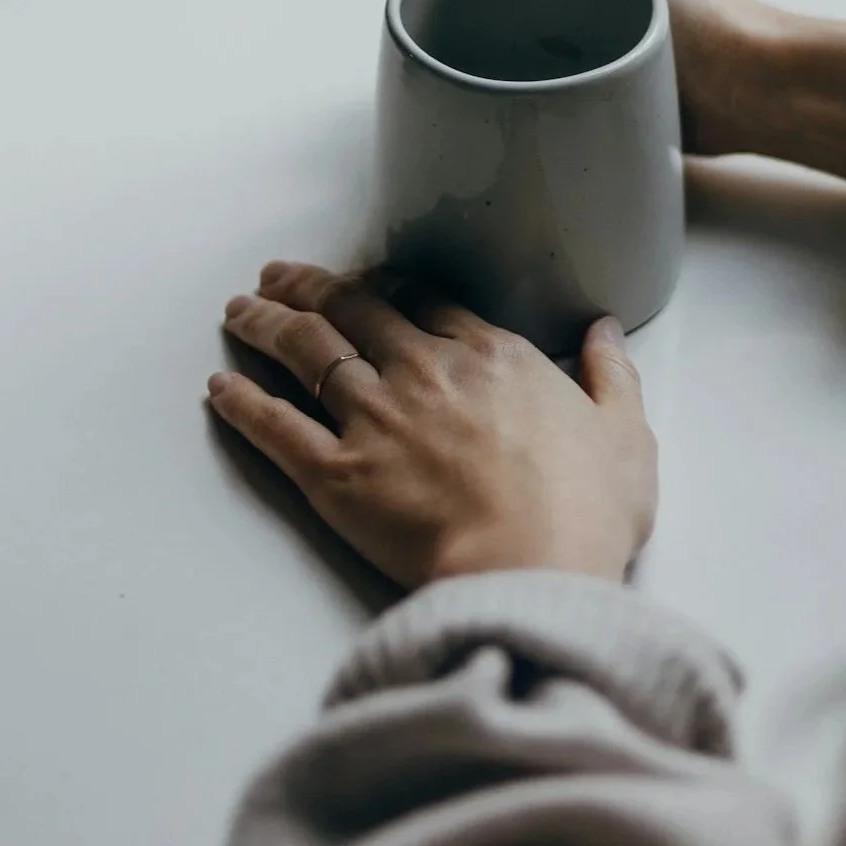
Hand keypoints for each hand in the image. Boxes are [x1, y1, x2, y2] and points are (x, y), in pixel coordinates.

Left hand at [209, 261, 656, 590]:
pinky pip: (276, 427)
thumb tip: (605, 332)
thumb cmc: (584, 513)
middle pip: (352, 310)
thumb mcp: (626, 436)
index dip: (384, 286)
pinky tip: (219, 387)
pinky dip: (243, 403)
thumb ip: (611, 376)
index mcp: (489, 357)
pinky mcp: (336, 474)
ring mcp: (374, 418)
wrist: (532, 571)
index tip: (363, 280)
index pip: (422, 301)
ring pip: (306, 352)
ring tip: (239, 309)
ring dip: (266, 324)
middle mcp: (422, 372)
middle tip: (278, 274)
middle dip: (309, 286)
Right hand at [443, 0, 845, 187]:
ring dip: (497, 38)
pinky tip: (517, 85)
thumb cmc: (685, 4)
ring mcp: (586, 6)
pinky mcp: (590, 57)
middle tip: (474, 30)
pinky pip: (533, 58)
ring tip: (499, 61)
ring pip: (509, 16)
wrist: (739, 86)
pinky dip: (519, 69)